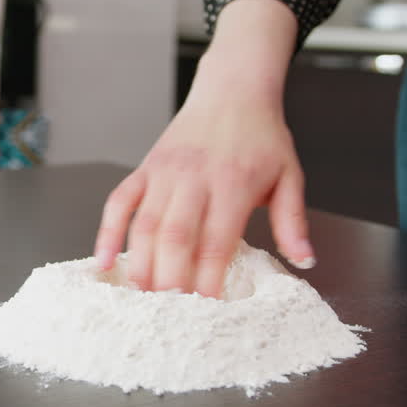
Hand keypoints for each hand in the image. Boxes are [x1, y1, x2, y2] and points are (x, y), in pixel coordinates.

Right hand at [93, 0, 314, 297]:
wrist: (233, 90)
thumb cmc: (262, 137)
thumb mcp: (290, 176)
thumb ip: (293, 221)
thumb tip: (305, 261)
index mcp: (234, 184)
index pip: (217, 241)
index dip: (209, 279)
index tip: (208, 309)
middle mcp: (194, 178)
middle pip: (175, 237)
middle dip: (170, 280)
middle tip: (170, 315)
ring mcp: (165, 173)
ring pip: (144, 224)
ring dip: (140, 264)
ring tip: (141, 300)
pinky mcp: (145, 168)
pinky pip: (119, 202)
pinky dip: (107, 232)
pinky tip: (102, 262)